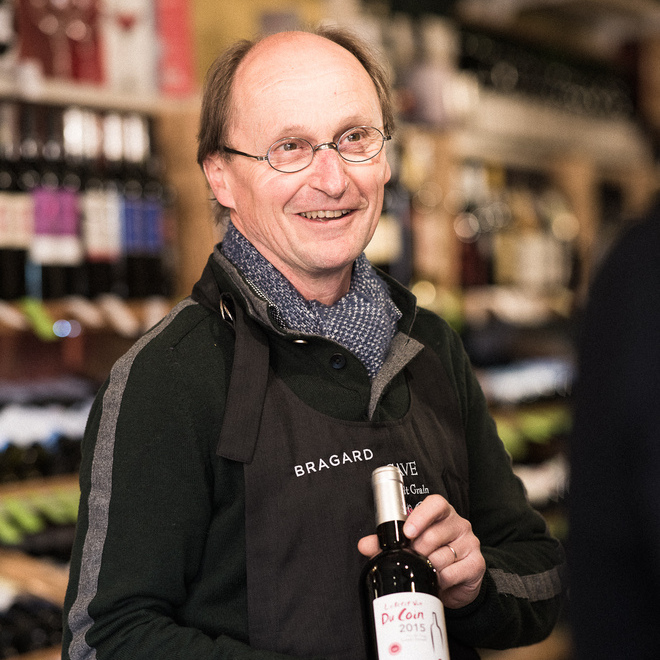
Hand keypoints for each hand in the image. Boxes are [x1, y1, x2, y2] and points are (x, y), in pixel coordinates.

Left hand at [358, 494, 485, 608]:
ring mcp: (470, 543)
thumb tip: (364, 544)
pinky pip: (453, 572)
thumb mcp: (409, 546)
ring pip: (442, 555)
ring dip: (428, 567)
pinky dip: (441, 579)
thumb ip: (385, 543)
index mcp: (441, 513)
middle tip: (414, 558)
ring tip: (426, 571)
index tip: (408, 532)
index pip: (436, 504)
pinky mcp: (476, 563)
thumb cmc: (430, 555)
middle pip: (433, 534)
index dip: (421, 516)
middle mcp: (459, 524)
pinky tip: (438, 580)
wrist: (456, 582)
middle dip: (418, 551)